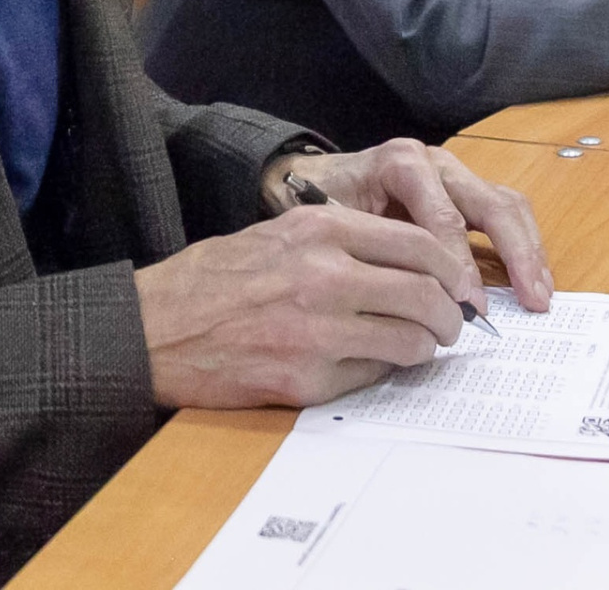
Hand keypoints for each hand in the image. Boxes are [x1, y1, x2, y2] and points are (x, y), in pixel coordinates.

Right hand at [134, 202, 472, 407]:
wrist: (152, 328)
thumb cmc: (210, 281)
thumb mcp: (276, 235)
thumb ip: (339, 243)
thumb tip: (407, 264)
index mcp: (319, 230)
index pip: (419, 244)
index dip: (450, 269)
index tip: (457, 284)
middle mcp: (324, 275)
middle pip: (426, 293)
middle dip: (451, 314)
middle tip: (450, 324)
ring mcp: (317, 330)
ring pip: (411, 340)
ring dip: (424, 347)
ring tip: (416, 347)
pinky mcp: (306, 378)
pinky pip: (374, 376)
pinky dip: (383, 372)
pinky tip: (371, 364)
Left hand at [260, 139, 552, 309]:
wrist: (312, 177)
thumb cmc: (320, 202)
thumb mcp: (333, 222)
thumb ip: (371, 251)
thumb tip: (413, 299)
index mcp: (401, 163)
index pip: (442, 217)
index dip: (458, 263)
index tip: (467, 303)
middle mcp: (436, 163)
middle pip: (489, 204)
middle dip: (514, 254)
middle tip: (529, 300)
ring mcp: (456, 175)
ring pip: (506, 205)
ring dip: (529, 252)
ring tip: (541, 295)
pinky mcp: (467, 191)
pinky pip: (506, 213)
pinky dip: (524, 248)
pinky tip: (533, 283)